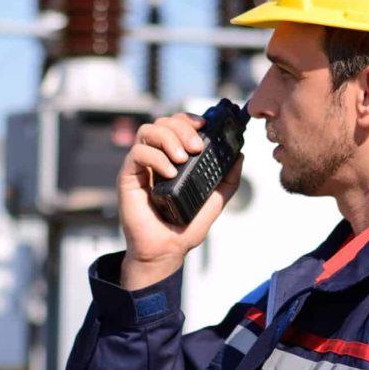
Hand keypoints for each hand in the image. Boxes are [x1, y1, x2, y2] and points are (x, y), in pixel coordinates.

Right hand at [118, 112, 243, 288]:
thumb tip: (239, 156)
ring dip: (169, 138)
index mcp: (174, 158)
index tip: (205, 124)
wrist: (167, 250)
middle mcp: (157, 157)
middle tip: (196, 147)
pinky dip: (156, 157)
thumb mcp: (215, 201)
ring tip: (183, 159)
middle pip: (163, 122)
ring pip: (148, 131)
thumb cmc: (185, 227)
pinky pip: (137, 153)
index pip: (177, 125)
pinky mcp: (128, 176)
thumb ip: (228, 179)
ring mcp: (142, 166)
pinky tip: (170, 172)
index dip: (189, 119)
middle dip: (182, 128)